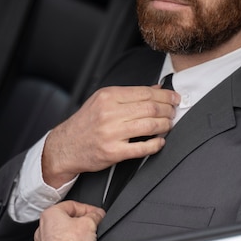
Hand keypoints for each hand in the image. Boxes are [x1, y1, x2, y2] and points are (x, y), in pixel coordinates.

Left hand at [34, 200, 105, 240]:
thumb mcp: (89, 224)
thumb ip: (94, 215)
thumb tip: (98, 214)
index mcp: (50, 213)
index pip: (73, 205)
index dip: (89, 209)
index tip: (98, 214)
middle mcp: (43, 227)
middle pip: (68, 219)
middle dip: (83, 223)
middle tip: (94, 226)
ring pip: (64, 234)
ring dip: (77, 236)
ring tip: (87, 240)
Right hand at [42, 85, 177, 186]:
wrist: (65, 146)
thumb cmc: (86, 123)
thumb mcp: (102, 101)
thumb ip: (129, 95)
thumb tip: (156, 88)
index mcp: (108, 96)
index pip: (145, 92)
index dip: (165, 95)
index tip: (174, 98)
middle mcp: (109, 113)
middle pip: (150, 108)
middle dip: (168, 109)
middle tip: (174, 112)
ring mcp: (111, 133)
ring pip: (149, 126)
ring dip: (165, 125)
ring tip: (168, 125)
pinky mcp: (112, 152)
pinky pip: (141, 148)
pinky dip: (156, 144)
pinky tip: (160, 142)